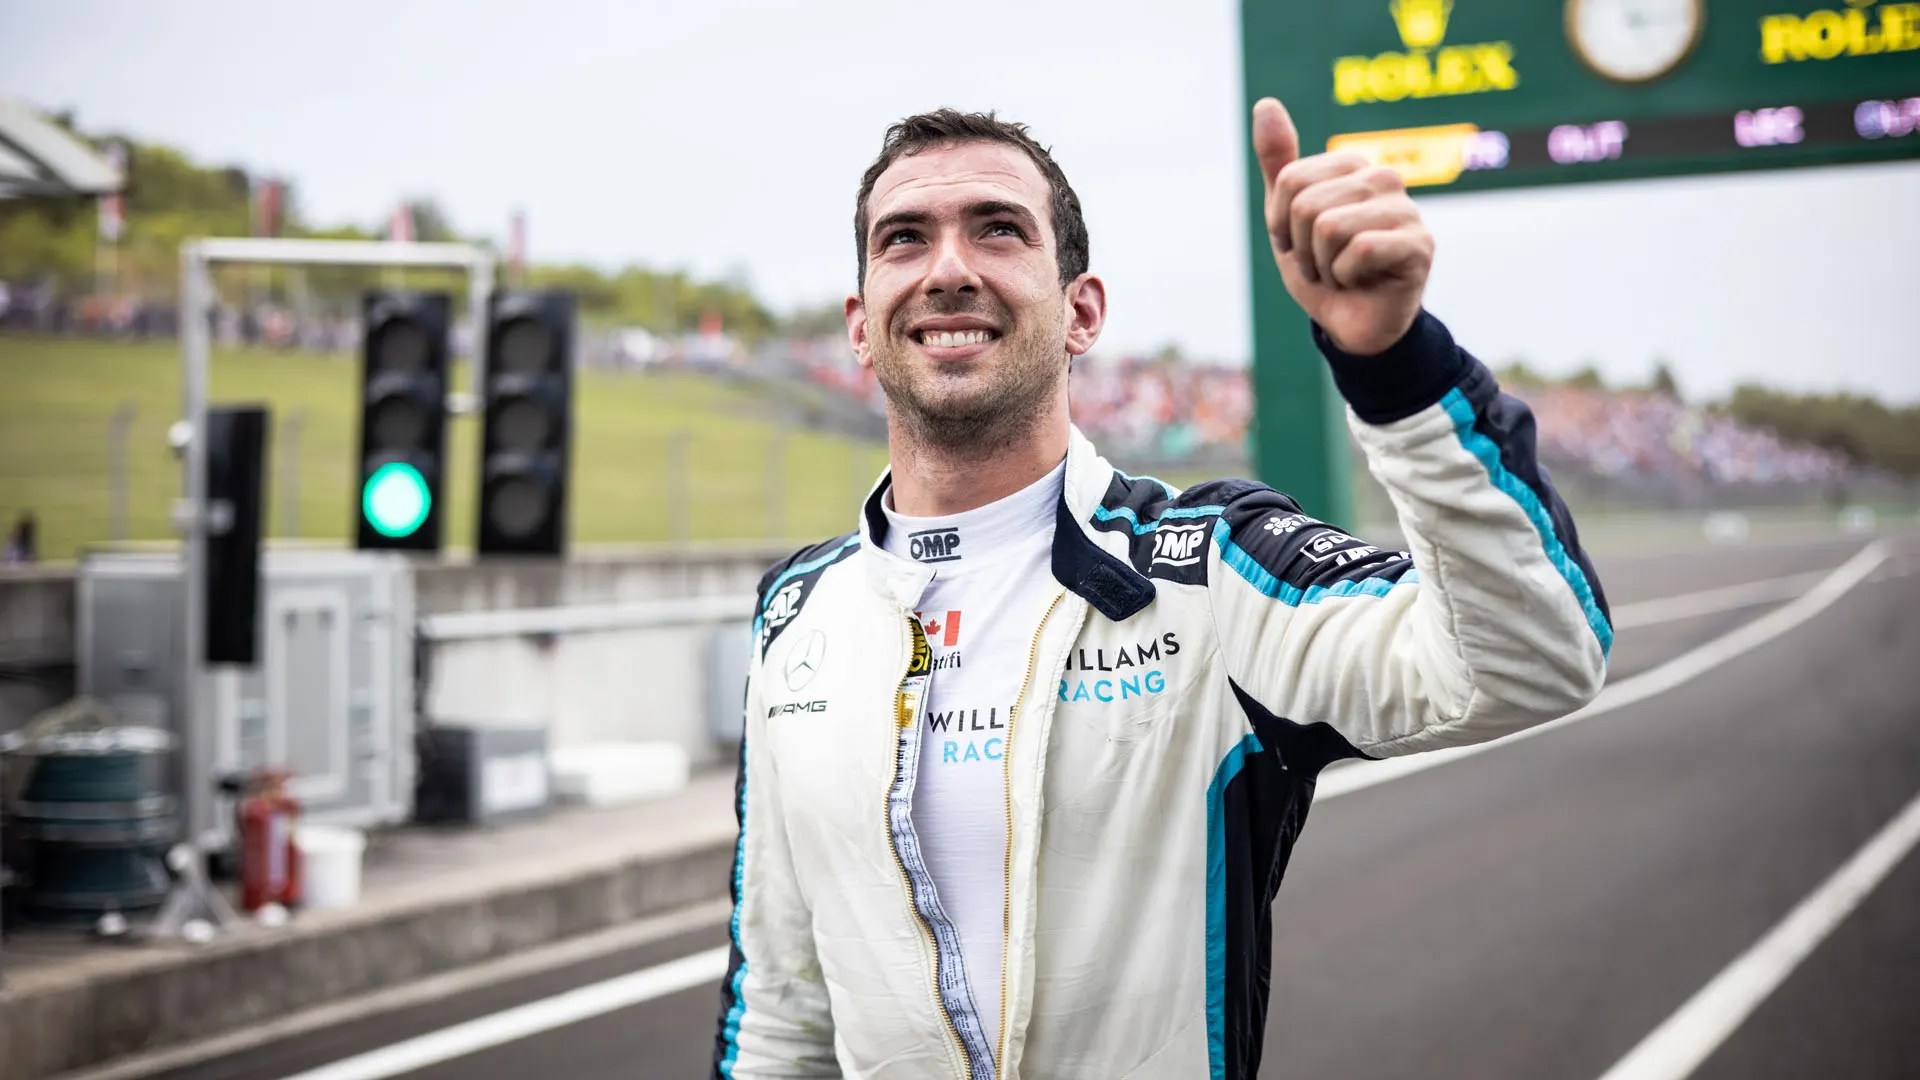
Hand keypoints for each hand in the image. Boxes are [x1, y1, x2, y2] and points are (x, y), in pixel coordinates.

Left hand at [1252, 97, 1433, 355]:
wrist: (1354, 325)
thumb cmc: (1324, 269)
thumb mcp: (1287, 218)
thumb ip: (1278, 164)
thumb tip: (1265, 103)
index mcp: (1351, 166)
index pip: (1289, 181)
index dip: (1281, 224)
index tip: (1301, 243)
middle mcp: (1383, 178)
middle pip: (1306, 204)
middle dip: (1302, 249)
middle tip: (1325, 264)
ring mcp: (1406, 209)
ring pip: (1329, 227)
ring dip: (1323, 267)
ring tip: (1343, 273)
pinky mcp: (1419, 244)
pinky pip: (1358, 250)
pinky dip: (1346, 278)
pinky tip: (1363, 282)